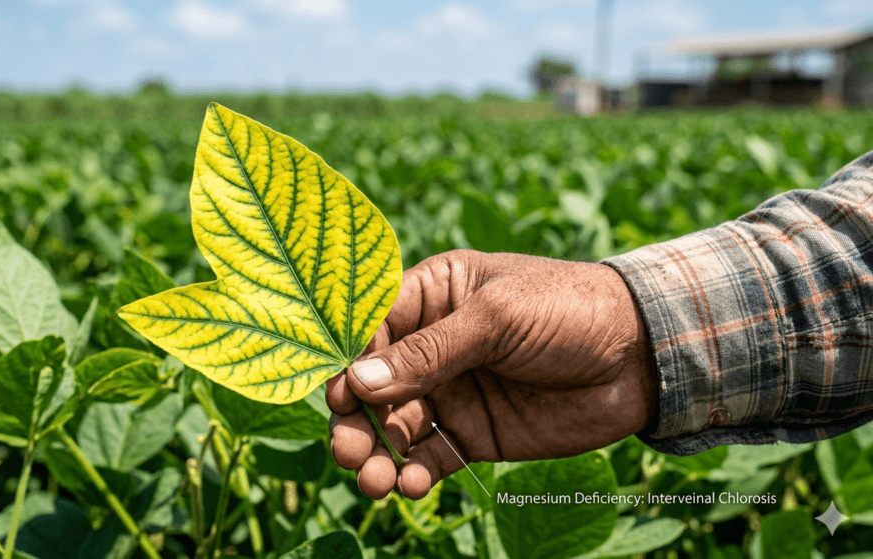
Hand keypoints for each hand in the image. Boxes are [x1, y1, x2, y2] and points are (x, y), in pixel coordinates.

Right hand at [326, 249, 657, 498]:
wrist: (641, 357)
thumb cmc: (569, 310)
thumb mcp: (498, 318)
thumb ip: (431, 352)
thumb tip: (358, 380)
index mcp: (433, 296)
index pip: (370, 327)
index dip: (346, 360)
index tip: (335, 393)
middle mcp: (434, 344)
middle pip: (373, 384)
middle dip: (354, 419)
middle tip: (347, 451)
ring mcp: (452, 392)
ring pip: (394, 427)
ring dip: (376, 454)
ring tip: (373, 480)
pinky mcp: (474, 434)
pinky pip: (430, 457)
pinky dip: (414, 474)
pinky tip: (410, 485)